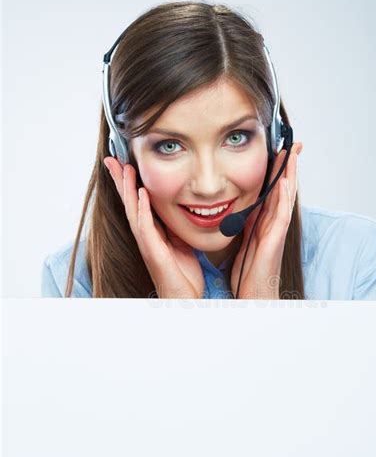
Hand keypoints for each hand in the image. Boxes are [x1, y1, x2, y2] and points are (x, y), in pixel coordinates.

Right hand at [104, 157, 204, 298]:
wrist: (183, 298)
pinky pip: (145, 226)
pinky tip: (141, 193)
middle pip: (128, 202)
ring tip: (123, 168)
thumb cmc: (182, 274)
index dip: (129, 183)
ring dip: (127, 189)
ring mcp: (147, 243)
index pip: (136, 202)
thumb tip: (182, 208)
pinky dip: (142, 209)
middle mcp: (144, 236)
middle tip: (111, 158)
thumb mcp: (181, 243)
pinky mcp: (153, 251)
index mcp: (151, 232)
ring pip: (132, 210)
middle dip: (120, 180)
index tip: (124, 163)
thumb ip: (175, 226)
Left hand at [230, 142, 302, 298]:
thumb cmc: (249, 275)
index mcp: (263, 225)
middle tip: (293, 145)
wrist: (254, 298)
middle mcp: (272, 226)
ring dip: (290, 176)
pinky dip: (284, 199)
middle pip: (283, 191)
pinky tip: (286, 183)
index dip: (276, 172)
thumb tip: (239, 209)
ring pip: (285, 199)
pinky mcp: (274, 243)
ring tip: (292, 154)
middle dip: (288, 168)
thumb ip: (244, 225)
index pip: (271, 192)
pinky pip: (281, 217)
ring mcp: (275, 233)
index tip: (279, 152)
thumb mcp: (243, 243)